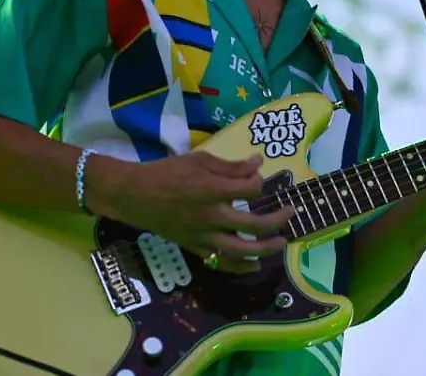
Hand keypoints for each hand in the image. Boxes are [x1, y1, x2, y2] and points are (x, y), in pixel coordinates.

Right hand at [96, 151, 294, 273]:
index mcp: (212, 190)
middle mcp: (210, 216)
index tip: (256, 179)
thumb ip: (231, 166)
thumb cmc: (167, 172)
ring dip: (266, 249)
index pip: (250, 191)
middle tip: (290, 213)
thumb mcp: (200, 159)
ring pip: (241, 250)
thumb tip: (258, 163)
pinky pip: (221, 262)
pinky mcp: (194, 247)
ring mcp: (202, 236)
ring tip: (282, 244)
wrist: (134, 195)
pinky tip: (255, 264)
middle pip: (253, 225)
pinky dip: (240, 266)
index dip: (259, 183)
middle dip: (277, 220)